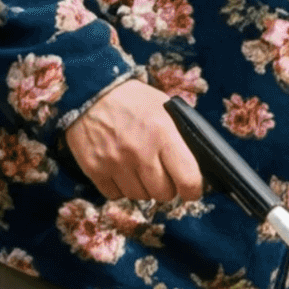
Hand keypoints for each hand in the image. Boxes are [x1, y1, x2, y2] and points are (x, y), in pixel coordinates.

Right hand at [65, 79, 201, 205]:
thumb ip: (180, 138)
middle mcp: (140, 151)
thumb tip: (197, 166)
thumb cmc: (133, 101)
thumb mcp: (165, 109)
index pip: (188, 179)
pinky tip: (122, 172)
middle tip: (163, 175)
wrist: (90, 92)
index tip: (191, 189)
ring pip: (140, 196)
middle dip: (167, 187)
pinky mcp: (94, 169)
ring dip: (143, 188)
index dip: (193, 189)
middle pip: (164, 193)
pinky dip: (121, 188)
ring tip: (140, 170)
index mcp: (163, 134)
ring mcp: (115, 162)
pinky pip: (114, 195)